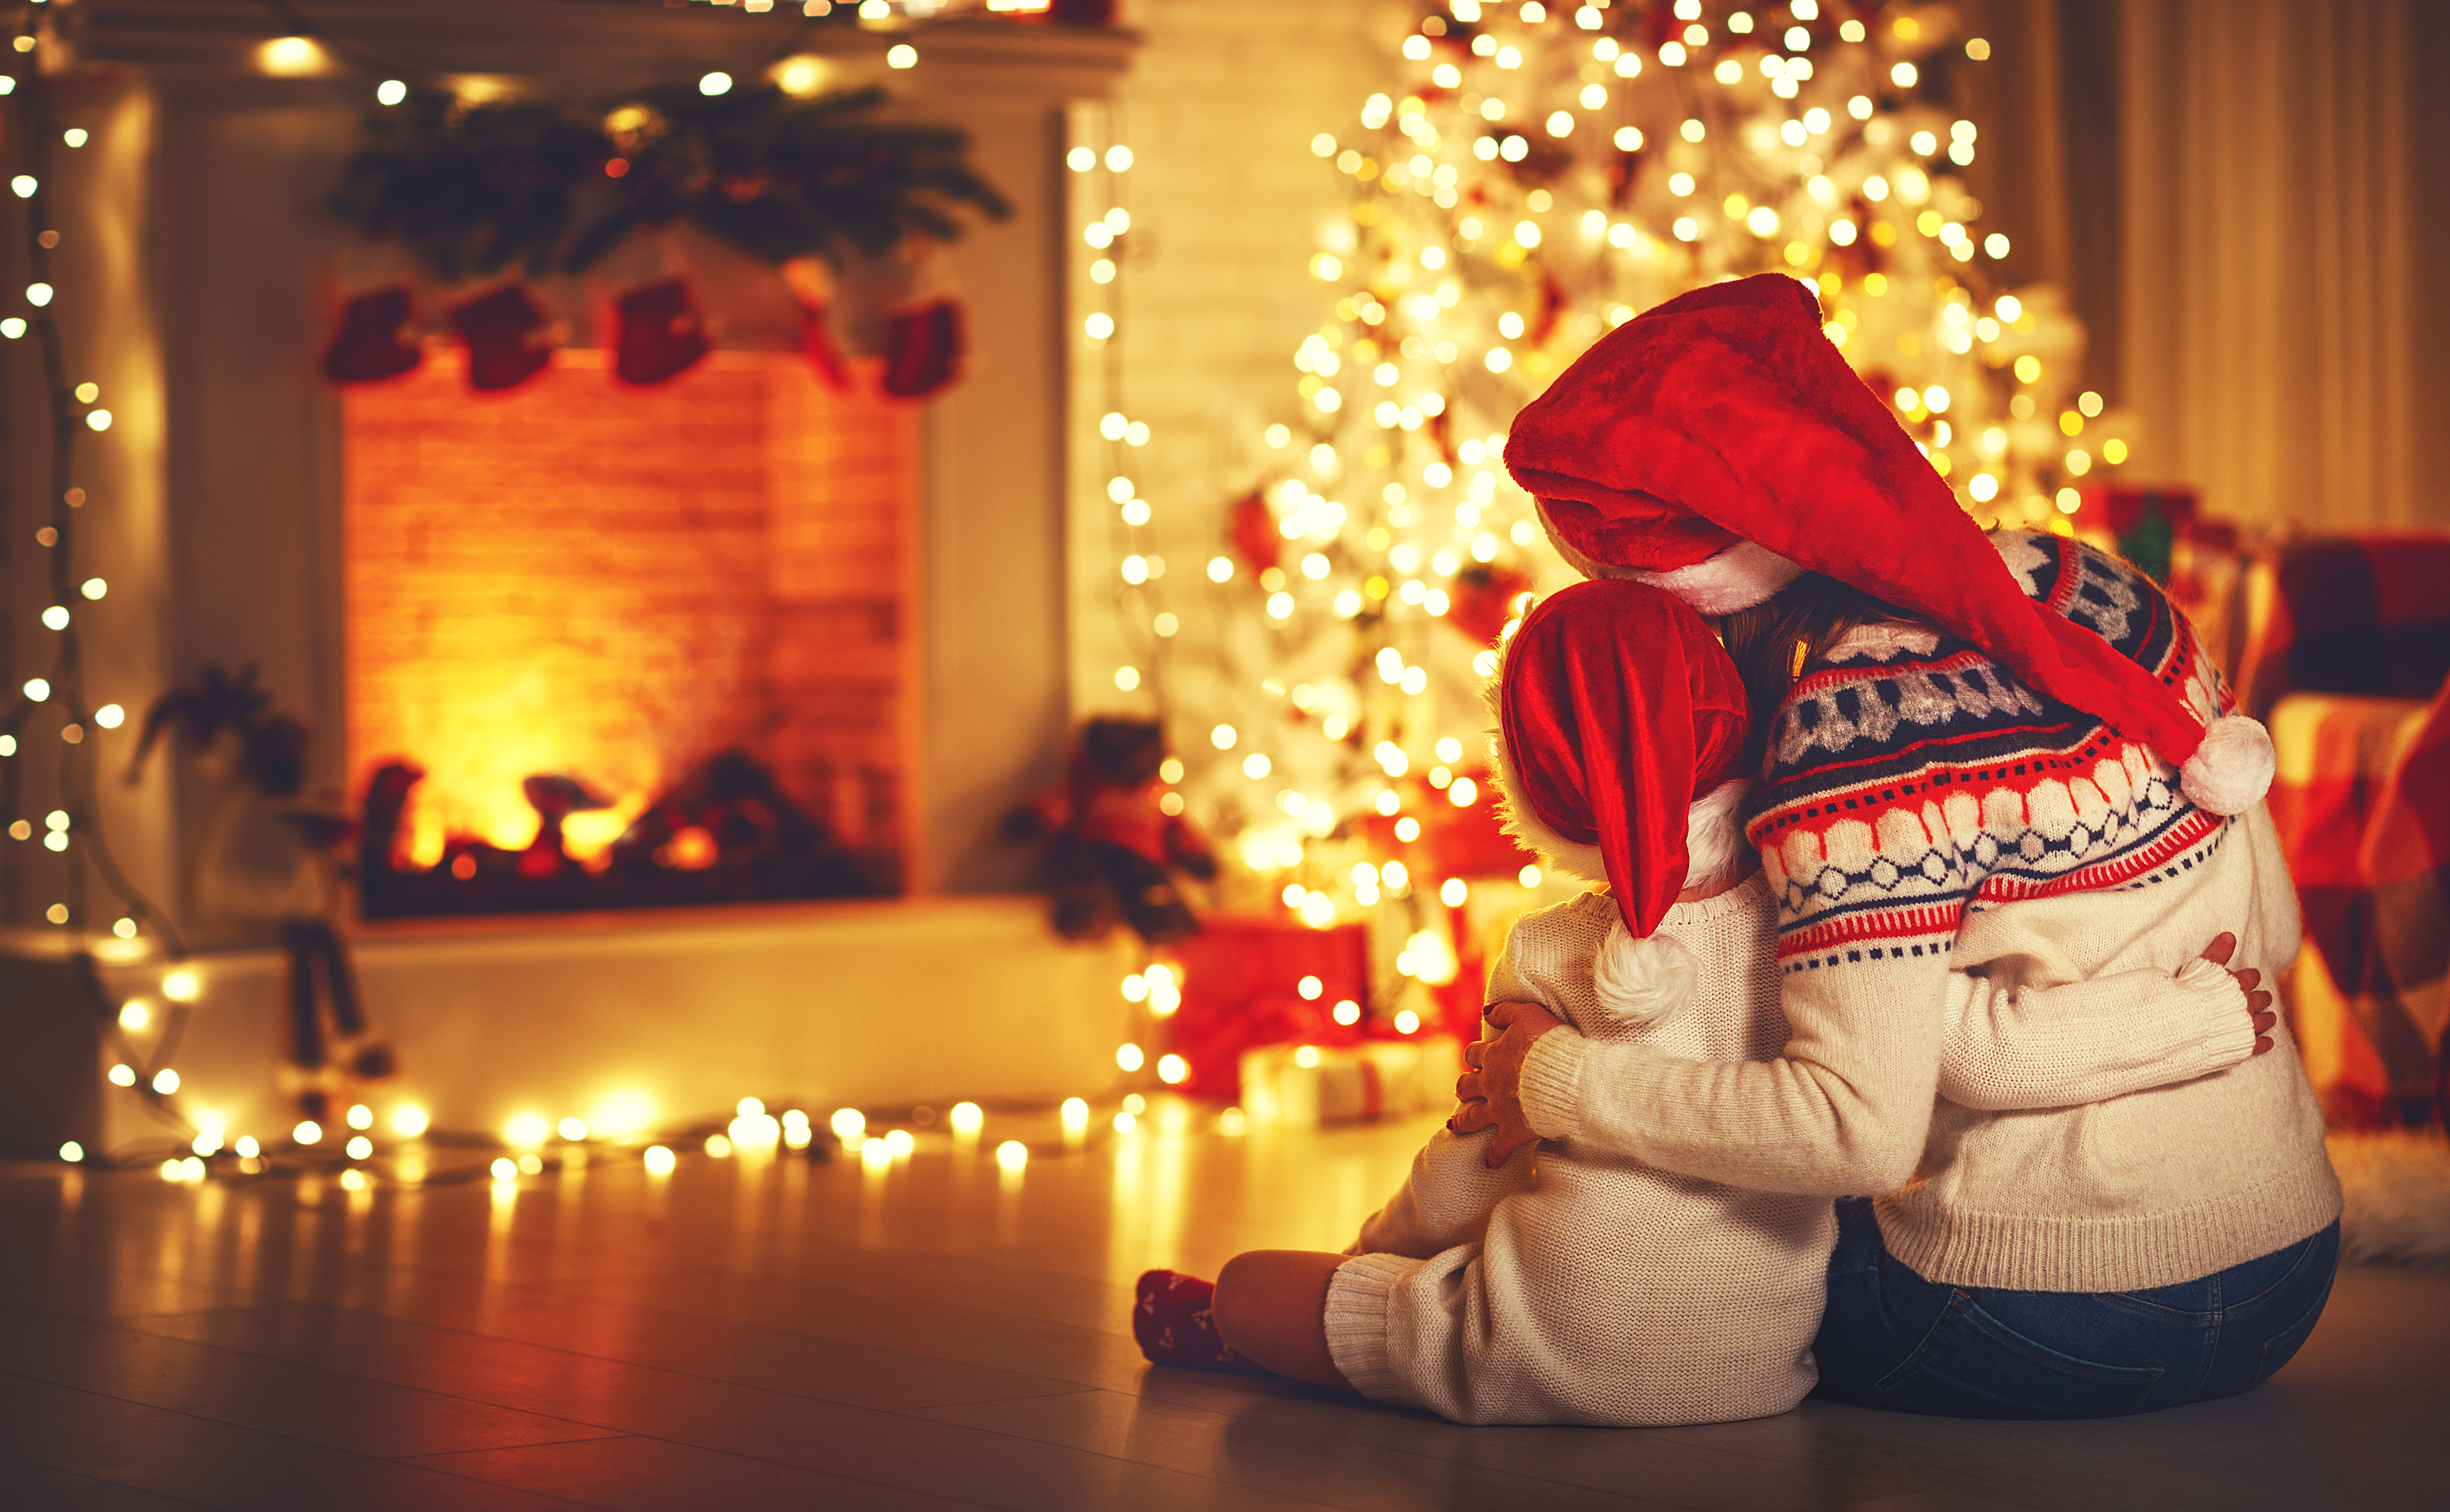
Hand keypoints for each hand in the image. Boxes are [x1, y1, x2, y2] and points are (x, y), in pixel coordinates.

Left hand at [1449, 999, 1566, 1167]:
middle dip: (1463, 1088)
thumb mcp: (1529, 1014)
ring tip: (1454, 1126)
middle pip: (1465, 1085)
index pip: (1473, 1053)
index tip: (1474, 1058)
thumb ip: (1505, 1010)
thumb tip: (1485, 1011)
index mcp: (1494, 1055)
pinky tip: (1489, 1163)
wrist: (1567, 1077)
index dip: (1473, 1055)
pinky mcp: (1512, 1131)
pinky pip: (1497, 1149)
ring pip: (1470, 1118)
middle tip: (1462, 1091)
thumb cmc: (1552, 1043)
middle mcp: (1490, 1083)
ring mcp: (1498, 1109)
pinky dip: (1493, 1157)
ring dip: (1461, 1122)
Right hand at [2199, 932, 2276, 1054]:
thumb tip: (2229, 935)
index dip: (2249, 977)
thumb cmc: (2187, 993)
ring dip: (2267, 1017)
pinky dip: (2266, 1042)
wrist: (2181, 1024)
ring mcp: (2249, 1025)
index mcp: (2239, 984)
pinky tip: (2265, 1041)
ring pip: (2268, 1020)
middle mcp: (2248, 1004)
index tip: (2246, 979)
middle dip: (2261, 997)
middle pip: (2264, 997)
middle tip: (2257, 999)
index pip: (2253, 976)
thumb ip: (2217, 952)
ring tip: (2266, 1017)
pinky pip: (2264, 1044)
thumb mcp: (2201, 967)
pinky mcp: (2246, 1045)